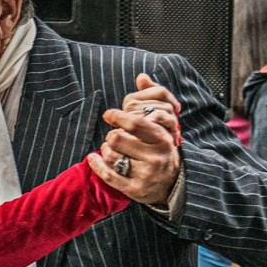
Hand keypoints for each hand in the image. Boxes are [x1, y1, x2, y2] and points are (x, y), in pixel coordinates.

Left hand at [89, 75, 181, 205]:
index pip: (135, 122)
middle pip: (118, 138)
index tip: (109, 115)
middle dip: (111, 135)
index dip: (118, 116)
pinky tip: (93, 158)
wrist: (173, 184)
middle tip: (113, 136)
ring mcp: (146, 174)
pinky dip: (97, 164)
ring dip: (105, 150)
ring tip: (110, 149)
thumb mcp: (163, 125)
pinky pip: (109, 175)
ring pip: (112, 155)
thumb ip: (154, 99)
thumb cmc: (162, 149)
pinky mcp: (135, 189)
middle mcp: (156, 156)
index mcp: (163, 138)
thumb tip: (142, 77)